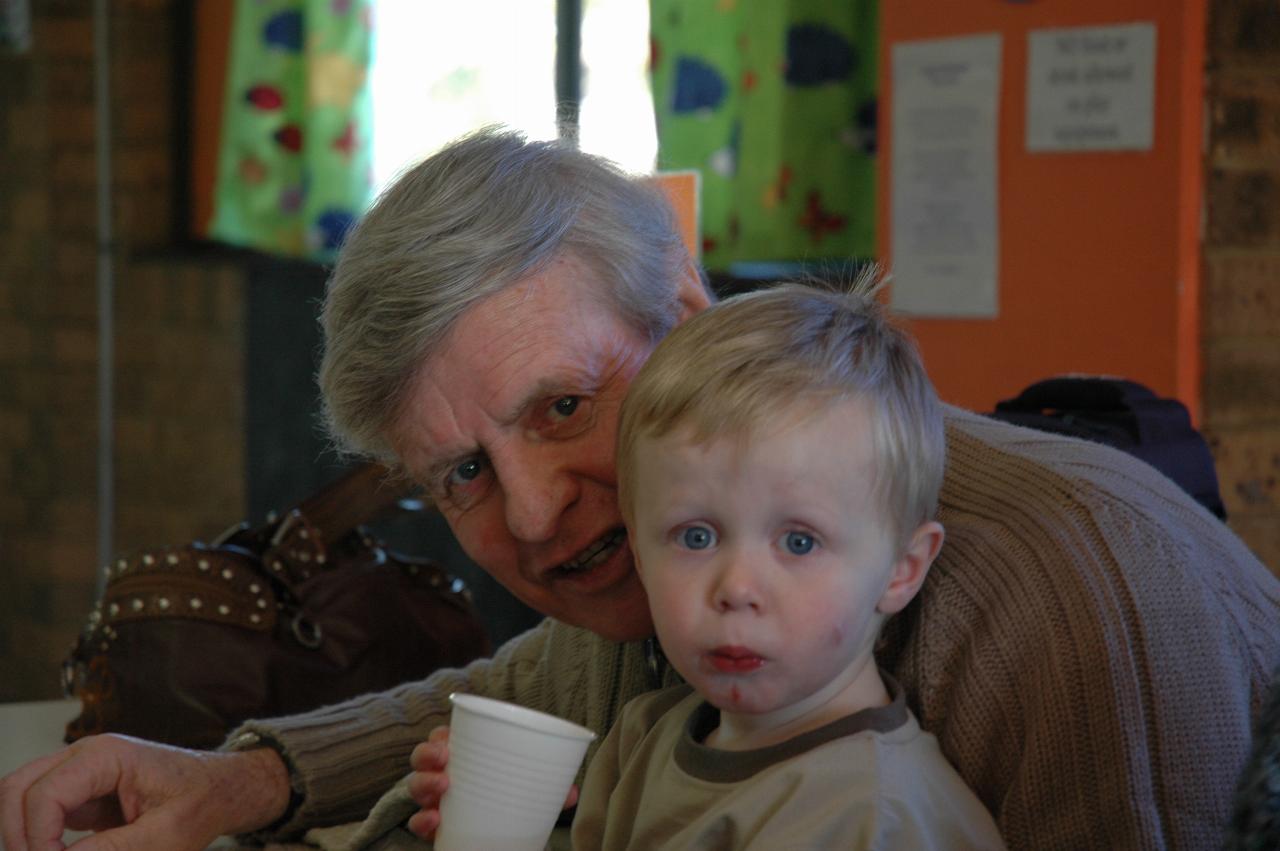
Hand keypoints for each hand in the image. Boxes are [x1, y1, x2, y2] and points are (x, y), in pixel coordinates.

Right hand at [0, 733, 290, 850]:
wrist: (221, 790)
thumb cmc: (202, 802)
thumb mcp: (164, 836)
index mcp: (106, 756)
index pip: (42, 794)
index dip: (36, 839)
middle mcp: (84, 756)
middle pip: (15, 788)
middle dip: (16, 834)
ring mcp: (78, 773)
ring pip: (19, 798)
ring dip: (22, 834)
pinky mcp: (78, 794)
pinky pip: (38, 812)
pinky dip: (36, 837)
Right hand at [404, 725, 579, 840]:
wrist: (499, 836)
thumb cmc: (509, 798)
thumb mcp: (527, 789)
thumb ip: (549, 787)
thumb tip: (571, 793)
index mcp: (463, 757)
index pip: (442, 738)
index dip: (439, 736)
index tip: (447, 738)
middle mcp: (443, 776)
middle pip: (422, 759)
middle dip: (427, 754)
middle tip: (444, 758)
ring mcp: (435, 801)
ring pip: (416, 787)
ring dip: (424, 783)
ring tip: (442, 787)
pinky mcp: (434, 827)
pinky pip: (418, 822)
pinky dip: (422, 821)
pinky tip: (434, 821)